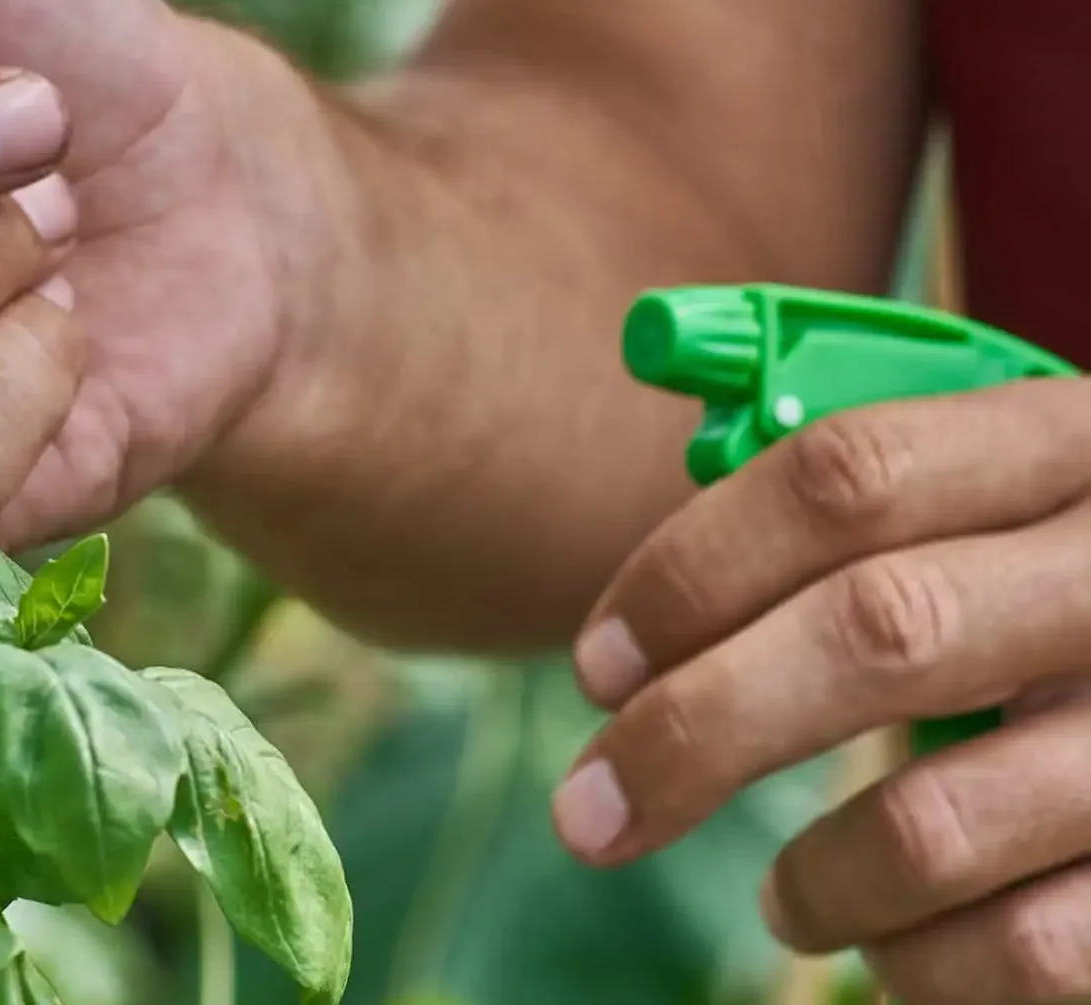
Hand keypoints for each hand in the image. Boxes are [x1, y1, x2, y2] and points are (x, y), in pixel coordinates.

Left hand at [554, 379, 1090, 1003]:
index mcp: (1064, 450)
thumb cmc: (1035, 621)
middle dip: (698, 731)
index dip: (693, 572)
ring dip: (813, 883)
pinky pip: (1023, 951)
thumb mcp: (981, 526)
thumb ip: (842, 524)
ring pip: (933, 823)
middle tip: (590, 813)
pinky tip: (896, 944)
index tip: (598, 667)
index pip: (850, 476)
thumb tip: (642, 574)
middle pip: (879, 630)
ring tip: (787, 898)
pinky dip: (920, 965)